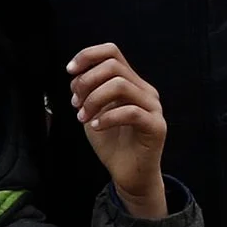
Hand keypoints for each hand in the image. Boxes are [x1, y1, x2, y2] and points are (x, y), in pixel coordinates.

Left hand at [66, 43, 168, 218]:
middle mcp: (144, 90)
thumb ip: (87, 91)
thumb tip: (76, 75)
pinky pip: (131, 112)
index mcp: (131, 82)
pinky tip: (96, 126)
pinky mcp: (156, 126)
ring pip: (120, 85)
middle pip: (113, 66)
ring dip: (94, 100)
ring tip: (83, 117)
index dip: (88, 56)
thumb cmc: (112, 143)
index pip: (112, 52)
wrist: (128, 175)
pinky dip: (107, 117)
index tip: (70, 71)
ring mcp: (152, 107)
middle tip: (76, 104)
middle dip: (86, 82)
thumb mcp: (93, 111)